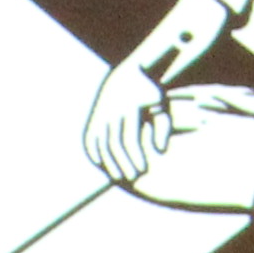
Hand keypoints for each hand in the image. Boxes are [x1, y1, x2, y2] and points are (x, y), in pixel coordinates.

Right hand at [86, 58, 173, 187]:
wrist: (128, 73)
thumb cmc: (150, 94)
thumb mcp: (162, 106)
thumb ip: (164, 128)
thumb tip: (161, 150)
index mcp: (128, 107)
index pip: (129, 138)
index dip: (135, 156)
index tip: (143, 171)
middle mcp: (111, 110)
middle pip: (113, 143)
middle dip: (122, 163)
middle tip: (131, 179)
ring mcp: (100, 112)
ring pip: (100, 142)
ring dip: (107, 161)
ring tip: (116, 177)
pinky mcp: (95, 115)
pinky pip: (90, 136)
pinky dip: (93, 151)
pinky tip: (100, 164)